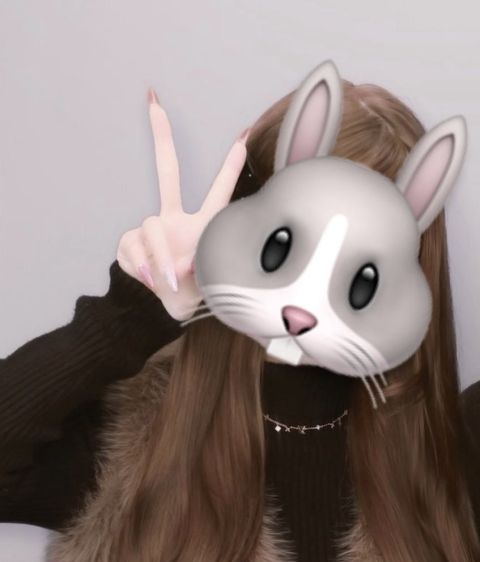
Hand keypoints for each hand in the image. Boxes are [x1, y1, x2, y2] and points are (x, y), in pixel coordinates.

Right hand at [116, 88, 249, 320]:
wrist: (172, 311)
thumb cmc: (198, 292)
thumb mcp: (210, 280)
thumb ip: (199, 268)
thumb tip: (175, 267)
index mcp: (203, 224)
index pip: (218, 191)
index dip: (230, 166)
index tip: (244, 135)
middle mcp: (175, 220)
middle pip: (167, 172)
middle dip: (161, 137)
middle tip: (155, 103)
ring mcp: (151, 229)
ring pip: (150, 228)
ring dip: (158, 257)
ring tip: (169, 281)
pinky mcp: (129, 244)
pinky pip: (131, 248)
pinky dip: (140, 266)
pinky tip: (150, 279)